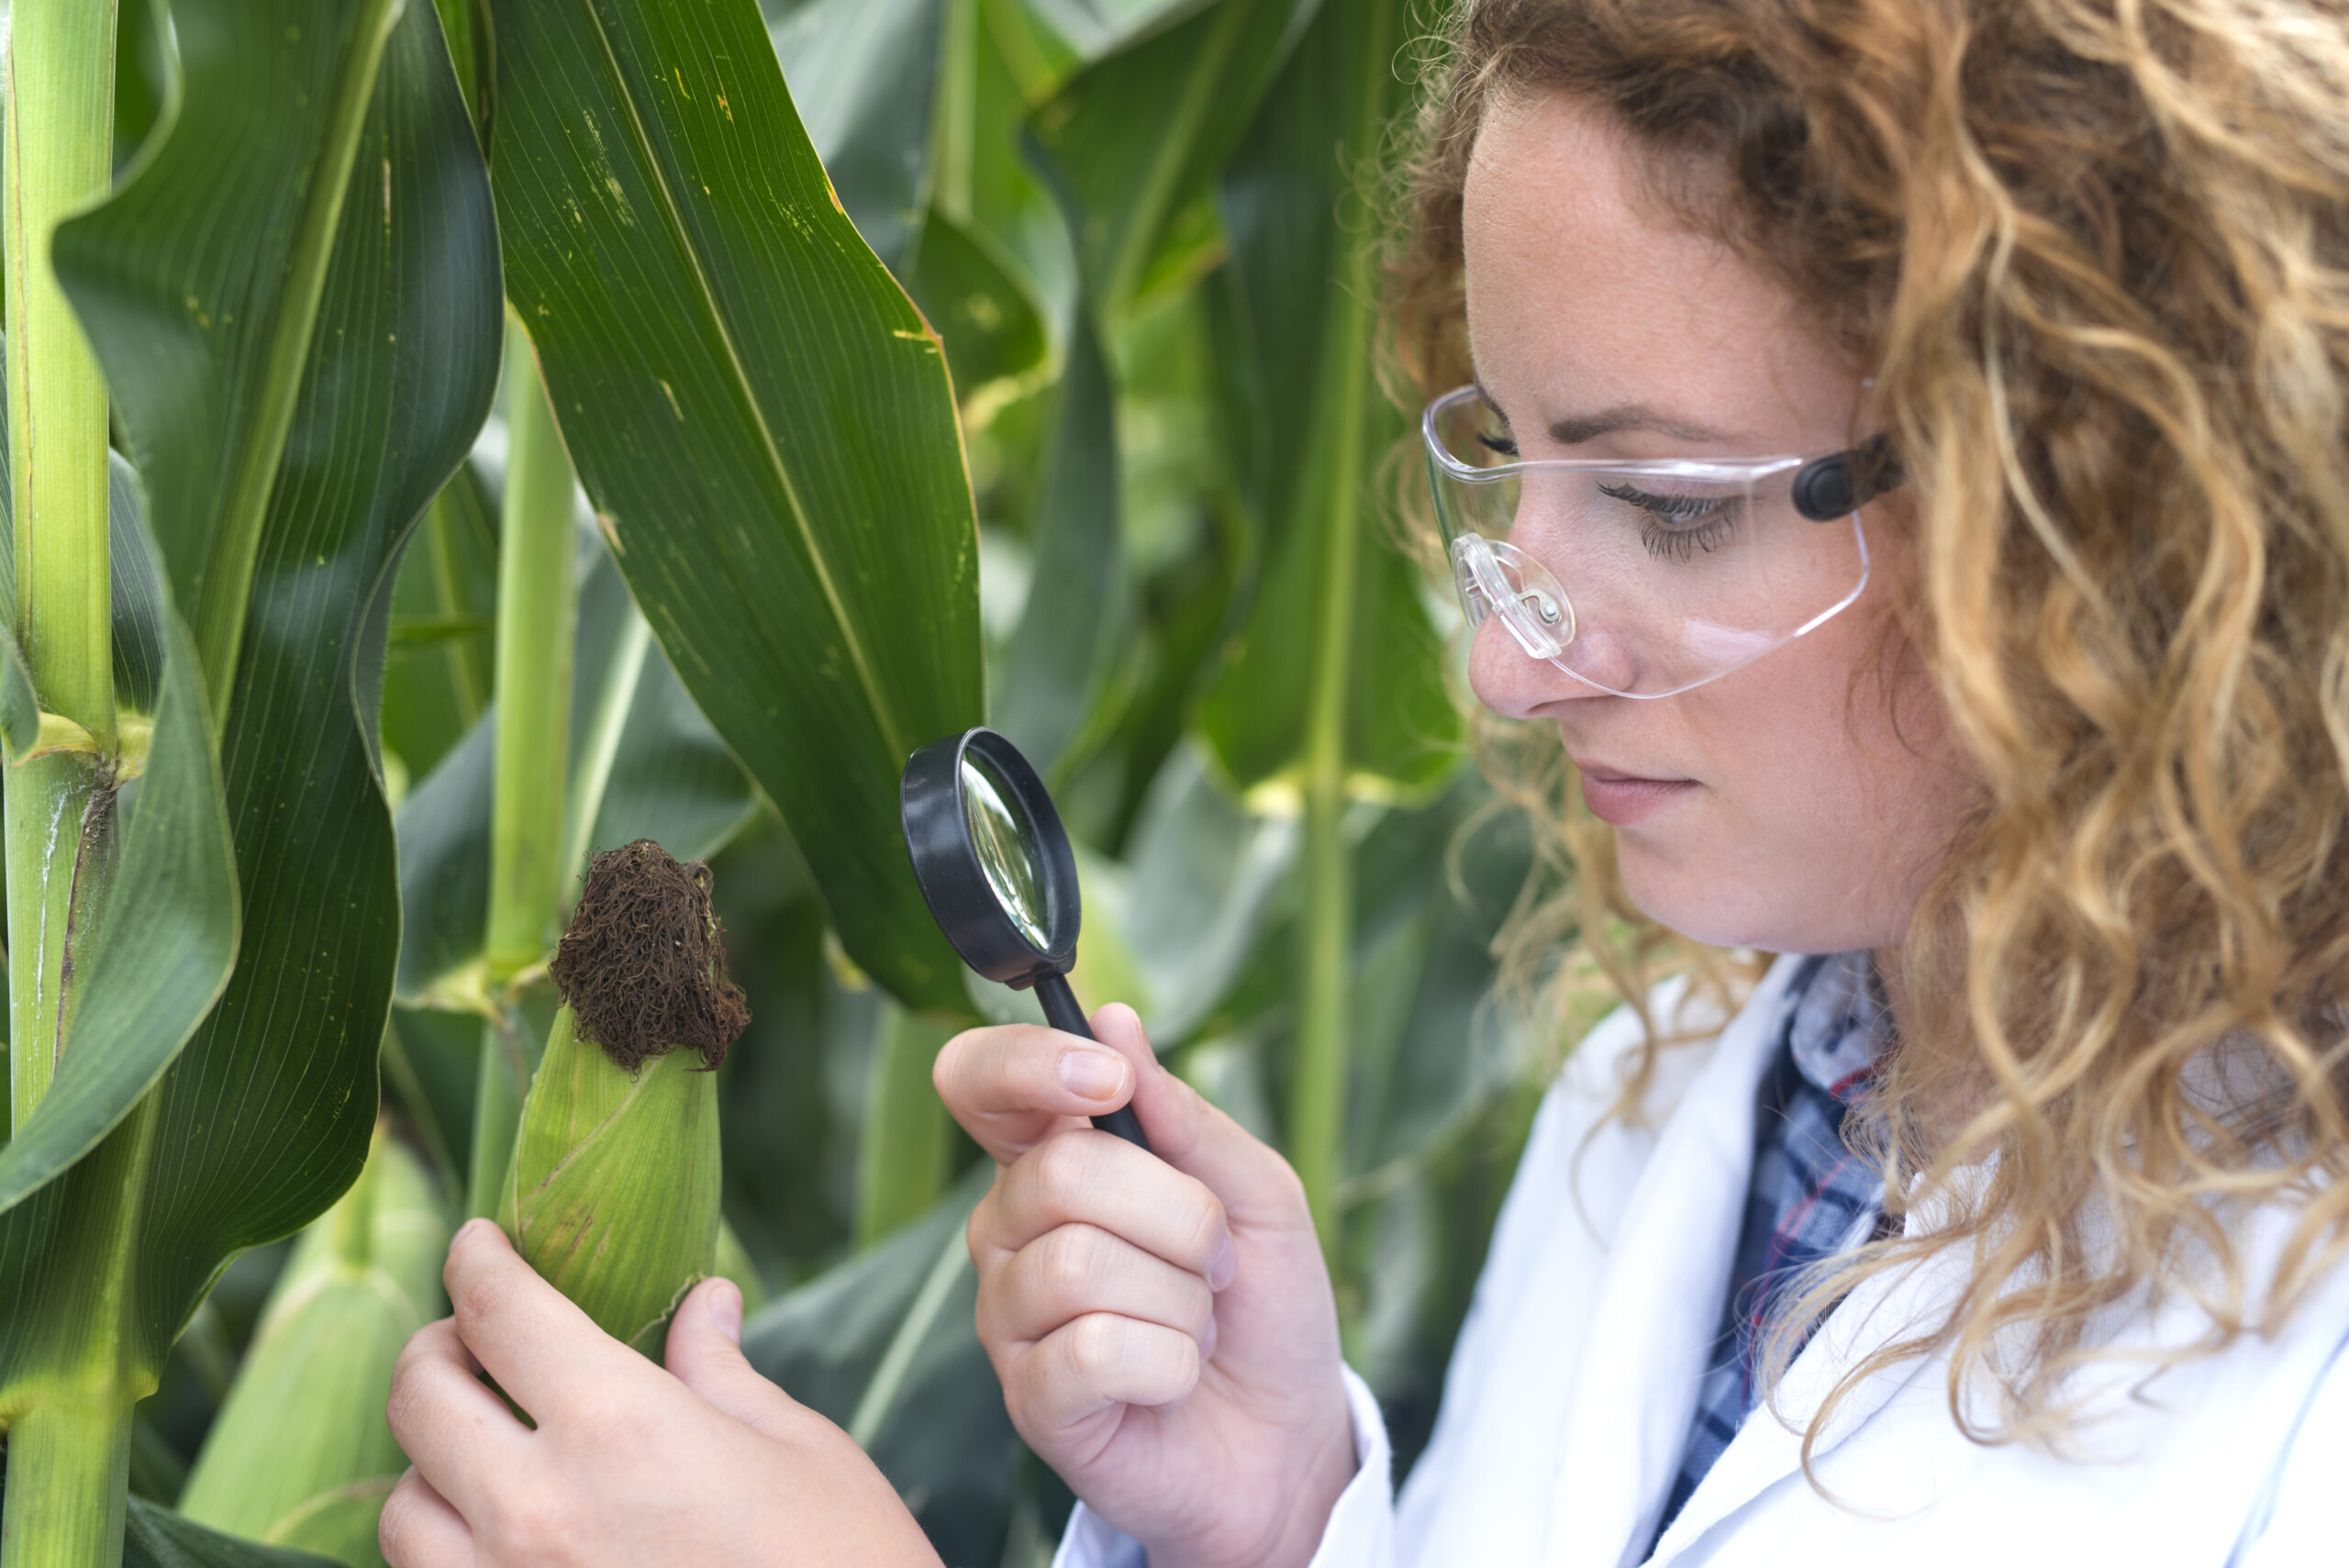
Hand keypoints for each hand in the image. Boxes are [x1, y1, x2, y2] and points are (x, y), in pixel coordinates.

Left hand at [379, 1219, 940, 1566]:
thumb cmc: (846, 1564)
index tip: (477, 1245)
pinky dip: (449, 1551)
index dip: (476, 1261)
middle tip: (476, 1340)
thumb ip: (723, 1373)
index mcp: (619, 1428)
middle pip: (418, 1396)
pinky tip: (505, 1536)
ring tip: (486, 1452)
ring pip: (401, 1509)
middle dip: (438, 1349)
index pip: (499, 1312)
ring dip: (432, 1466)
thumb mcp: (800, 1453)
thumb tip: (705, 1304)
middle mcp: (537, 1509)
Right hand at [936, 1004, 1355, 1567]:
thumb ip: (1185, 1115)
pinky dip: (1170, 1361)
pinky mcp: (1031, 1399)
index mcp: (1054, 1161)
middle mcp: (1011, 1231)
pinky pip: (1095, 1350)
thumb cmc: (1262, 1305)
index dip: (1027, 1065)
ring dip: (1181, 1299)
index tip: (1108, 1081)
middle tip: (1214, 1260)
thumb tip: (1115, 1021)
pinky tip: (1174, 1377)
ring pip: (1081, 1264)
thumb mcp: (1255, 1192)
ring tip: (1196, 1326)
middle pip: (1061, 1173)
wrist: (1288, 1435)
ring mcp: (1011, 1317)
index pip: (978, 1082)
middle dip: (1178, 1214)